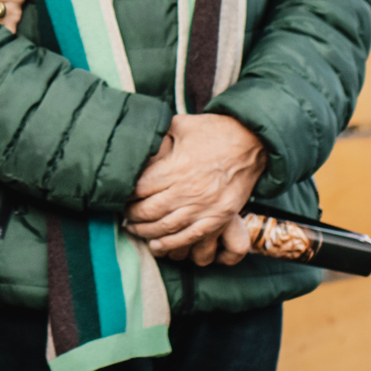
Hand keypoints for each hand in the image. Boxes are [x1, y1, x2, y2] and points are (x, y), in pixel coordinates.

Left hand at [124, 113, 266, 262]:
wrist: (251, 142)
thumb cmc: (212, 131)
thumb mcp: (180, 125)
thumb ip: (158, 136)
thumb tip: (137, 141)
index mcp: (177, 167)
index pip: (141, 189)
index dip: (126, 195)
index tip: (119, 197)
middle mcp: (189, 190)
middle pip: (150, 210)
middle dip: (132, 216)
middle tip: (124, 217)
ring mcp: (205, 207)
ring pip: (168, 227)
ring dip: (147, 232)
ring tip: (134, 230)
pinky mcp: (219, 217)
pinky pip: (191, 237)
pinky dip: (172, 244)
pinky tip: (157, 244)